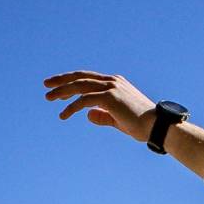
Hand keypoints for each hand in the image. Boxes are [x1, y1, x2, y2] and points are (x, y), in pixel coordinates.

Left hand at [42, 72, 157, 142]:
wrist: (156, 126)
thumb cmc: (141, 125)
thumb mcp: (118, 119)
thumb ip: (103, 116)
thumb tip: (88, 115)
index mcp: (115, 83)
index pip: (88, 78)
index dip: (72, 81)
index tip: (58, 87)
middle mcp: (112, 81)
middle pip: (80, 76)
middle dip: (62, 80)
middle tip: (46, 85)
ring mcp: (111, 87)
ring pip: (80, 85)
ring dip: (62, 91)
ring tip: (48, 97)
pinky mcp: (110, 98)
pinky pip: (84, 100)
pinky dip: (72, 106)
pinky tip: (63, 115)